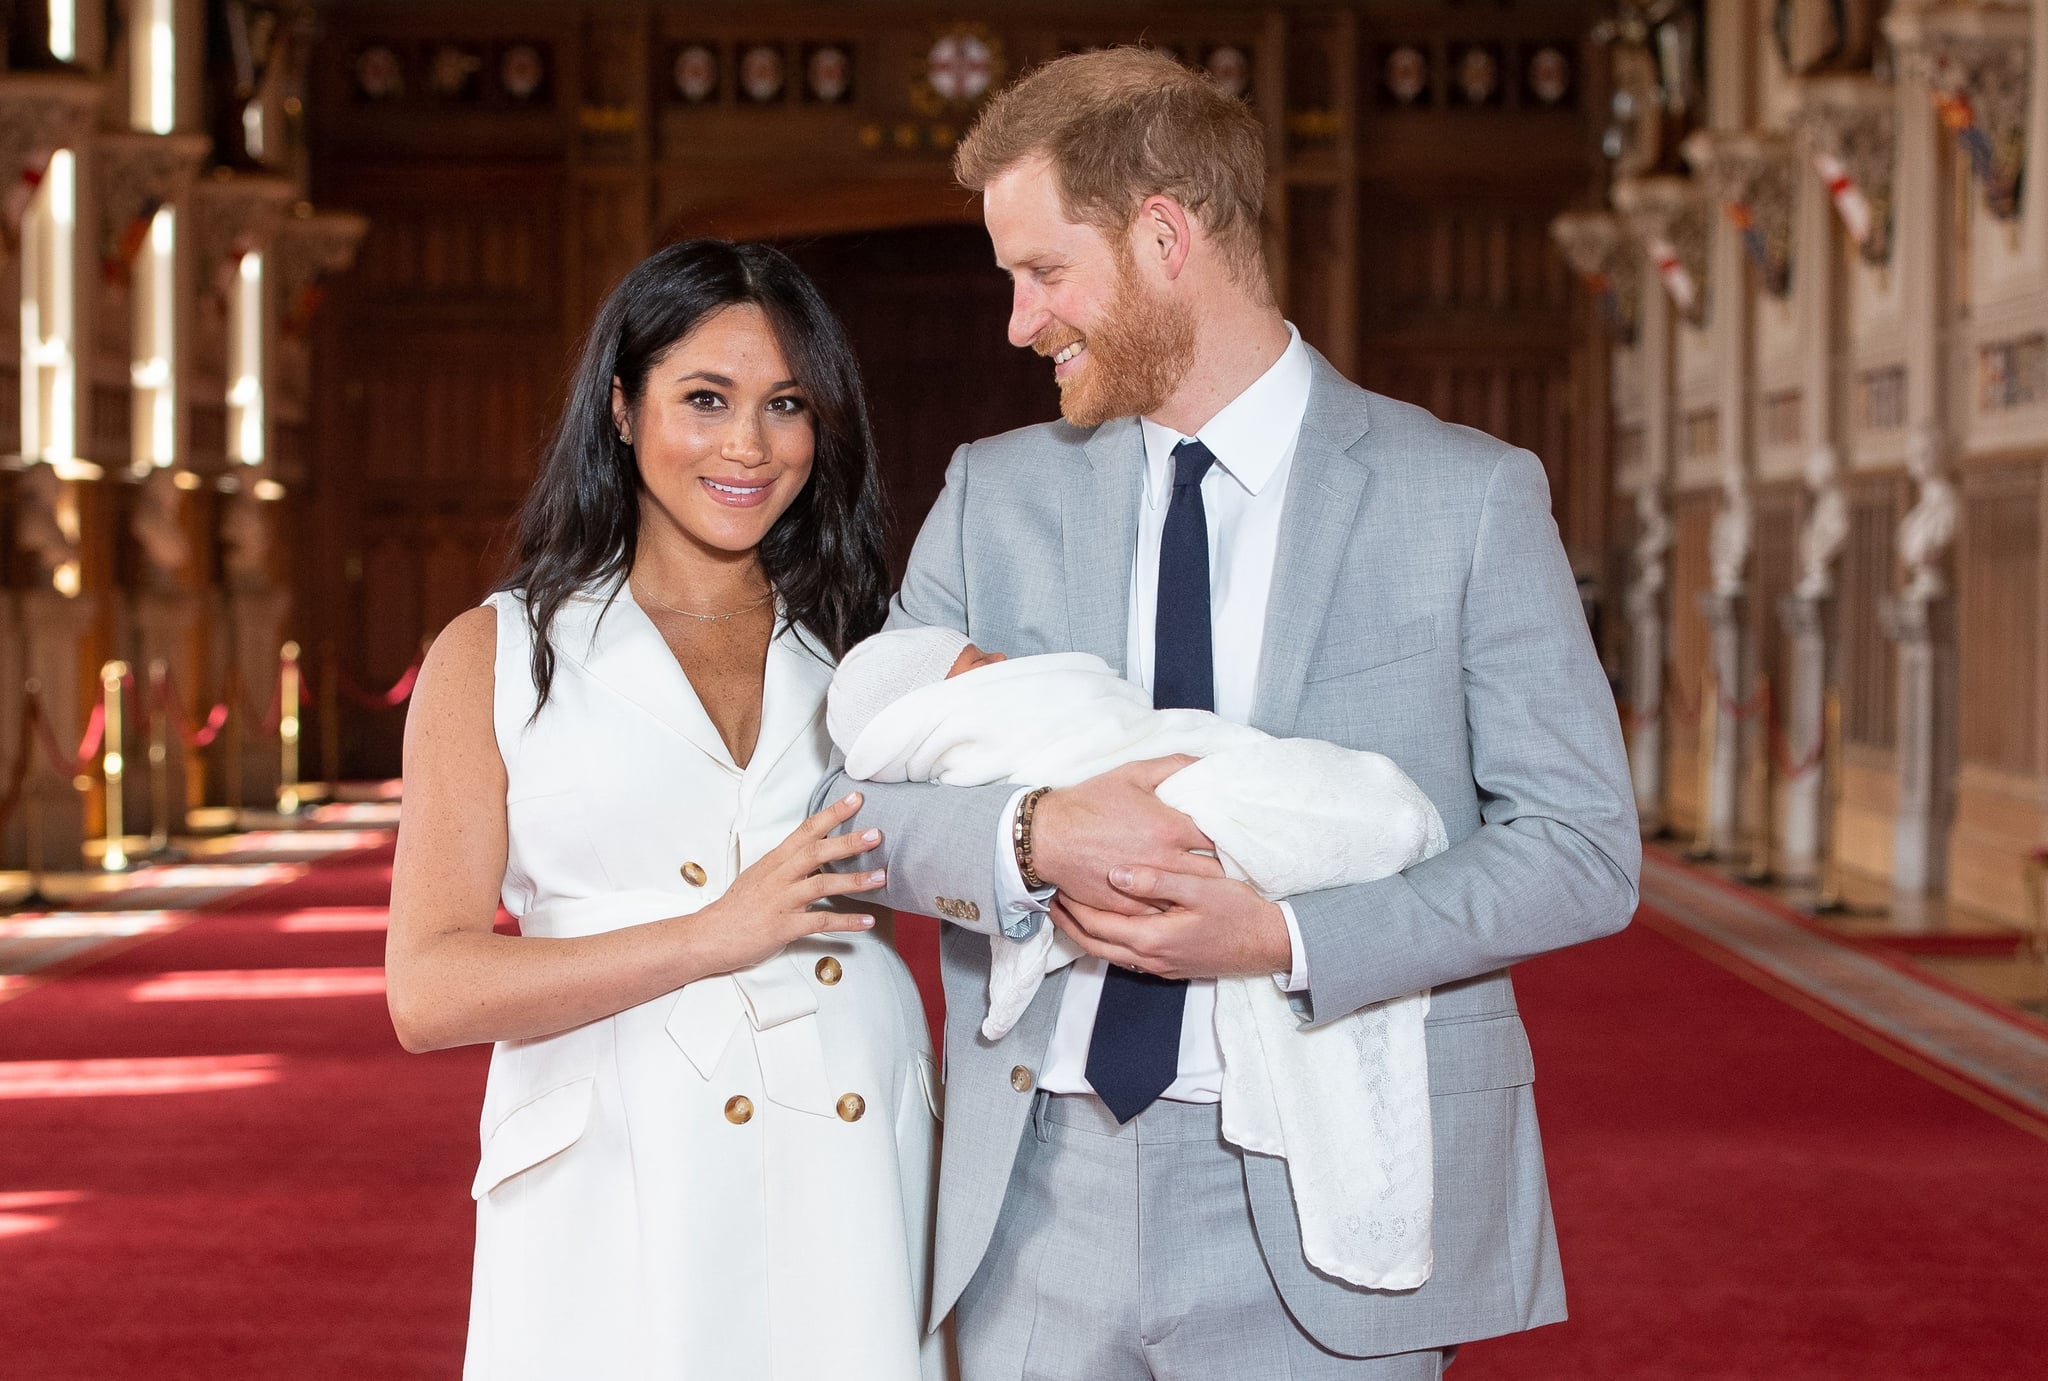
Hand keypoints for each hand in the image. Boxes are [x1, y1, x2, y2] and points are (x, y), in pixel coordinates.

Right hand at [691, 792, 882, 973]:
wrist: (711, 935)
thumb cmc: (738, 905)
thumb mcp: (761, 874)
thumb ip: (788, 863)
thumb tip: (815, 852)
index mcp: (775, 860)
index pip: (806, 830)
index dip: (832, 813)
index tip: (856, 799)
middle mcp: (779, 876)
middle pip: (816, 852)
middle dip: (848, 842)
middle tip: (877, 834)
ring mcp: (782, 901)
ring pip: (821, 885)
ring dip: (854, 881)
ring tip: (881, 878)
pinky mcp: (784, 927)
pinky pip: (820, 922)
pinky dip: (846, 922)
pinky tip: (867, 921)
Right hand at [1033, 756, 1221, 912]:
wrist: (1048, 836)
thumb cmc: (1090, 802)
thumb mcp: (1133, 773)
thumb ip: (1174, 766)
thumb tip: (1206, 763)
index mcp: (1169, 828)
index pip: (1220, 839)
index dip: (1231, 838)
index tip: (1234, 837)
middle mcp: (1163, 861)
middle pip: (1213, 873)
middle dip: (1223, 868)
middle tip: (1227, 863)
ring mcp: (1146, 888)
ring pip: (1190, 897)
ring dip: (1200, 891)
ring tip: (1207, 885)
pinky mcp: (1129, 907)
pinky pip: (1163, 913)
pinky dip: (1172, 907)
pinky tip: (1177, 900)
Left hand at [1049, 866, 1291, 979]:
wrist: (1269, 945)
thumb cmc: (1238, 913)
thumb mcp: (1200, 888)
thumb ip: (1157, 881)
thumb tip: (1116, 874)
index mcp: (1152, 938)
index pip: (1097, 925)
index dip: (1073, 907)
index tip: (1057, 885)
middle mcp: (1150, 959)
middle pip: (1094, 945)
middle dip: (1070, 923)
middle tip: (1052, 898)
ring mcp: (1159, 967)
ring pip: (1108, 954)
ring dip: (1086, 933)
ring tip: (1071, 909)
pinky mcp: (1169, 966)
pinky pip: (1125, 956)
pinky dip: (1107, 940)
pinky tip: (1107, 922)